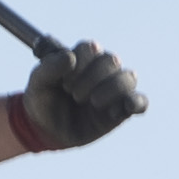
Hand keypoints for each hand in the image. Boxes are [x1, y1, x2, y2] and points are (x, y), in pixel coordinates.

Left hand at [5, 43, 142, 152]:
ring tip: (93, 102)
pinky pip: (140, 101)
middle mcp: (102, 69)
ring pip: (128, 77)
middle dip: (91, 78)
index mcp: (82, 57)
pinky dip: (136, 102)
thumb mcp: (38, 83)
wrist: (46, 129)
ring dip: (111, 89)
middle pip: (111, 60)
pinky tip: (123, 108)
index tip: (64, 82)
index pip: (90, 48)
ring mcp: (114, 89)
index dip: (78, 64)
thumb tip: (70, 57)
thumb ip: (49, 68)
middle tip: (74, 95)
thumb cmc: (43, 100)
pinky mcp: (122, 109)